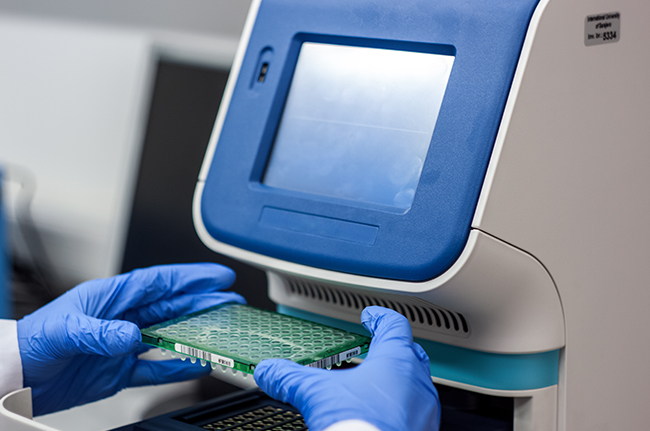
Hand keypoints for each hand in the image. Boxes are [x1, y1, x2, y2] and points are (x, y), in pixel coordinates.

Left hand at [17, 263, 243, 414]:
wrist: (14, 377)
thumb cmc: (31, 342)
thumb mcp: (64, 330)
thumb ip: (100, 331)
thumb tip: (132, 335)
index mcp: (111, 297)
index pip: (159, 282)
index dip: (191, 278)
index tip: (217, 276)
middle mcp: (122, 318)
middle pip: (172, 307)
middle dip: (203, 302)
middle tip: (231, 301)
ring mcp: (123, 344)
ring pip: (169, 334)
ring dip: (195, 333)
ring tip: (222, 331)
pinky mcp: (119, 371)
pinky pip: (155, 368)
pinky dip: (176, 368)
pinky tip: (195, 365)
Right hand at [254, 306, 439, 430]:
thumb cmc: (361, 428)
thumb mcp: (316, 394)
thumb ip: (290, 378)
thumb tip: (270, 372)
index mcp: (396, 361)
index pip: (393, 325)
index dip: (380, 317)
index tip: (371, 316)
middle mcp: (417, 382)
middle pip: (409, 353)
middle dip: (391, 348)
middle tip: (375, 348)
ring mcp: (424, 410)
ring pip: (415, 385)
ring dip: (397, 381)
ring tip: (374, 387)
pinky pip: (415, 412)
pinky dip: (400, 408)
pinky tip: (381, 416)